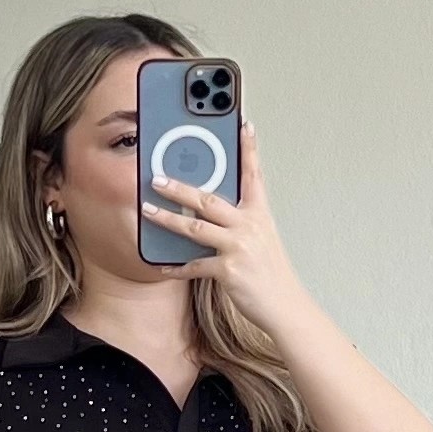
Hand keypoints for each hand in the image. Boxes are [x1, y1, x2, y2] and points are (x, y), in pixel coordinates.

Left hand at [140, 119, 303, 333]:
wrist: (285, 306)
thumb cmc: (272, 274)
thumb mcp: (264, 239)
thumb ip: (243, 221)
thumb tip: (215, 210)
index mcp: (259, 214)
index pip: (253, 175)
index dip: (248, 149)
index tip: (243, 125)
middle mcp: (249, 226)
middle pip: (209, 199)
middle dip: (180, 187)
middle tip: (157, 177)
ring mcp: (238, 247)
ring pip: (195, 227)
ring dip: (167, 218)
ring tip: (147, 209)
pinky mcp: (229, 271)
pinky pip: (195, 265)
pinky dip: (177, 267)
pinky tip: (163, 264)